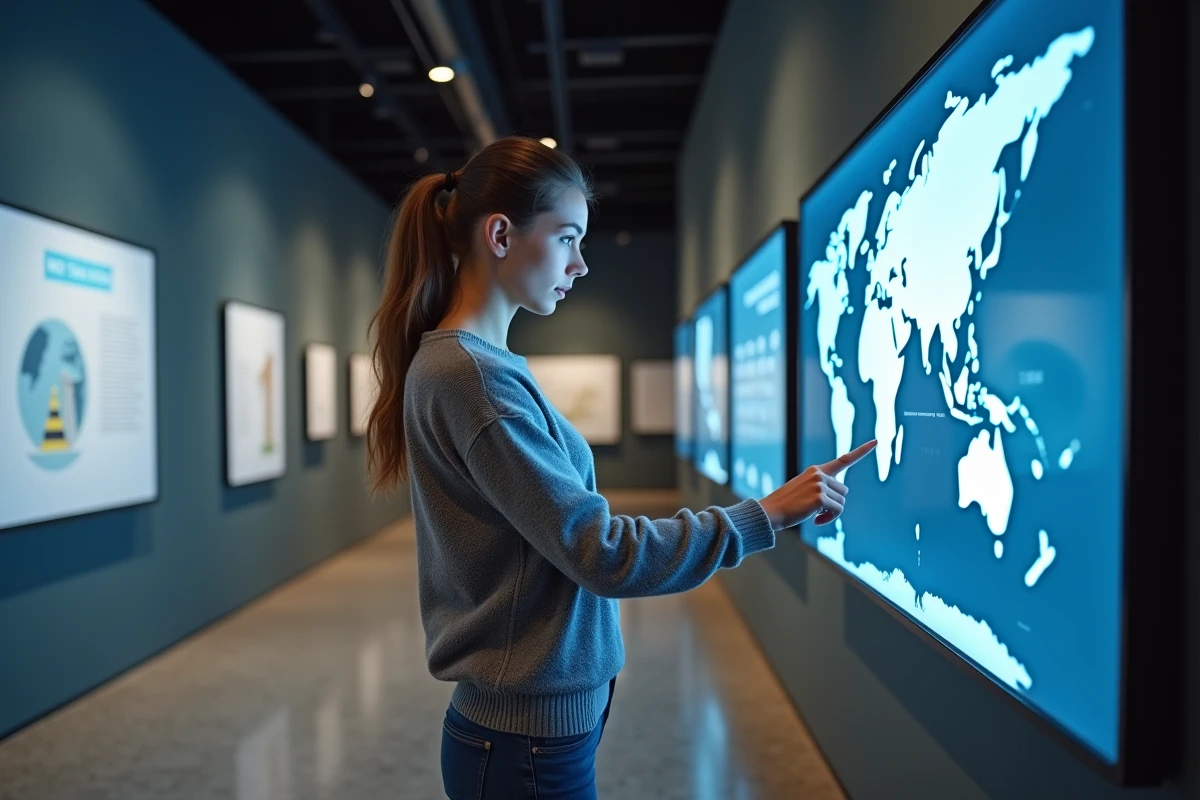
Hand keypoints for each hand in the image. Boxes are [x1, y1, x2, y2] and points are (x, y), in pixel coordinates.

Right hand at [758, 440, 876, 529]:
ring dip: (831, 512)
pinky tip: (815, 521)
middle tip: (817, 511)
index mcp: (815, 470)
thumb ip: (821, 489)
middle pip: (844, 491)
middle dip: (834, 503)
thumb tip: (838, 503)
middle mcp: (819, 474)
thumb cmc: (786, 505)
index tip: (876, 442)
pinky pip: (837, 511)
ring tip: (814, 515)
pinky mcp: (820, 498)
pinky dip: (829, 519)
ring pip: (841, 502)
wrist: (770, 512)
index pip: (843, 460)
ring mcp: (819, 484)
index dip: (861, 451)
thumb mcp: (804, 490)